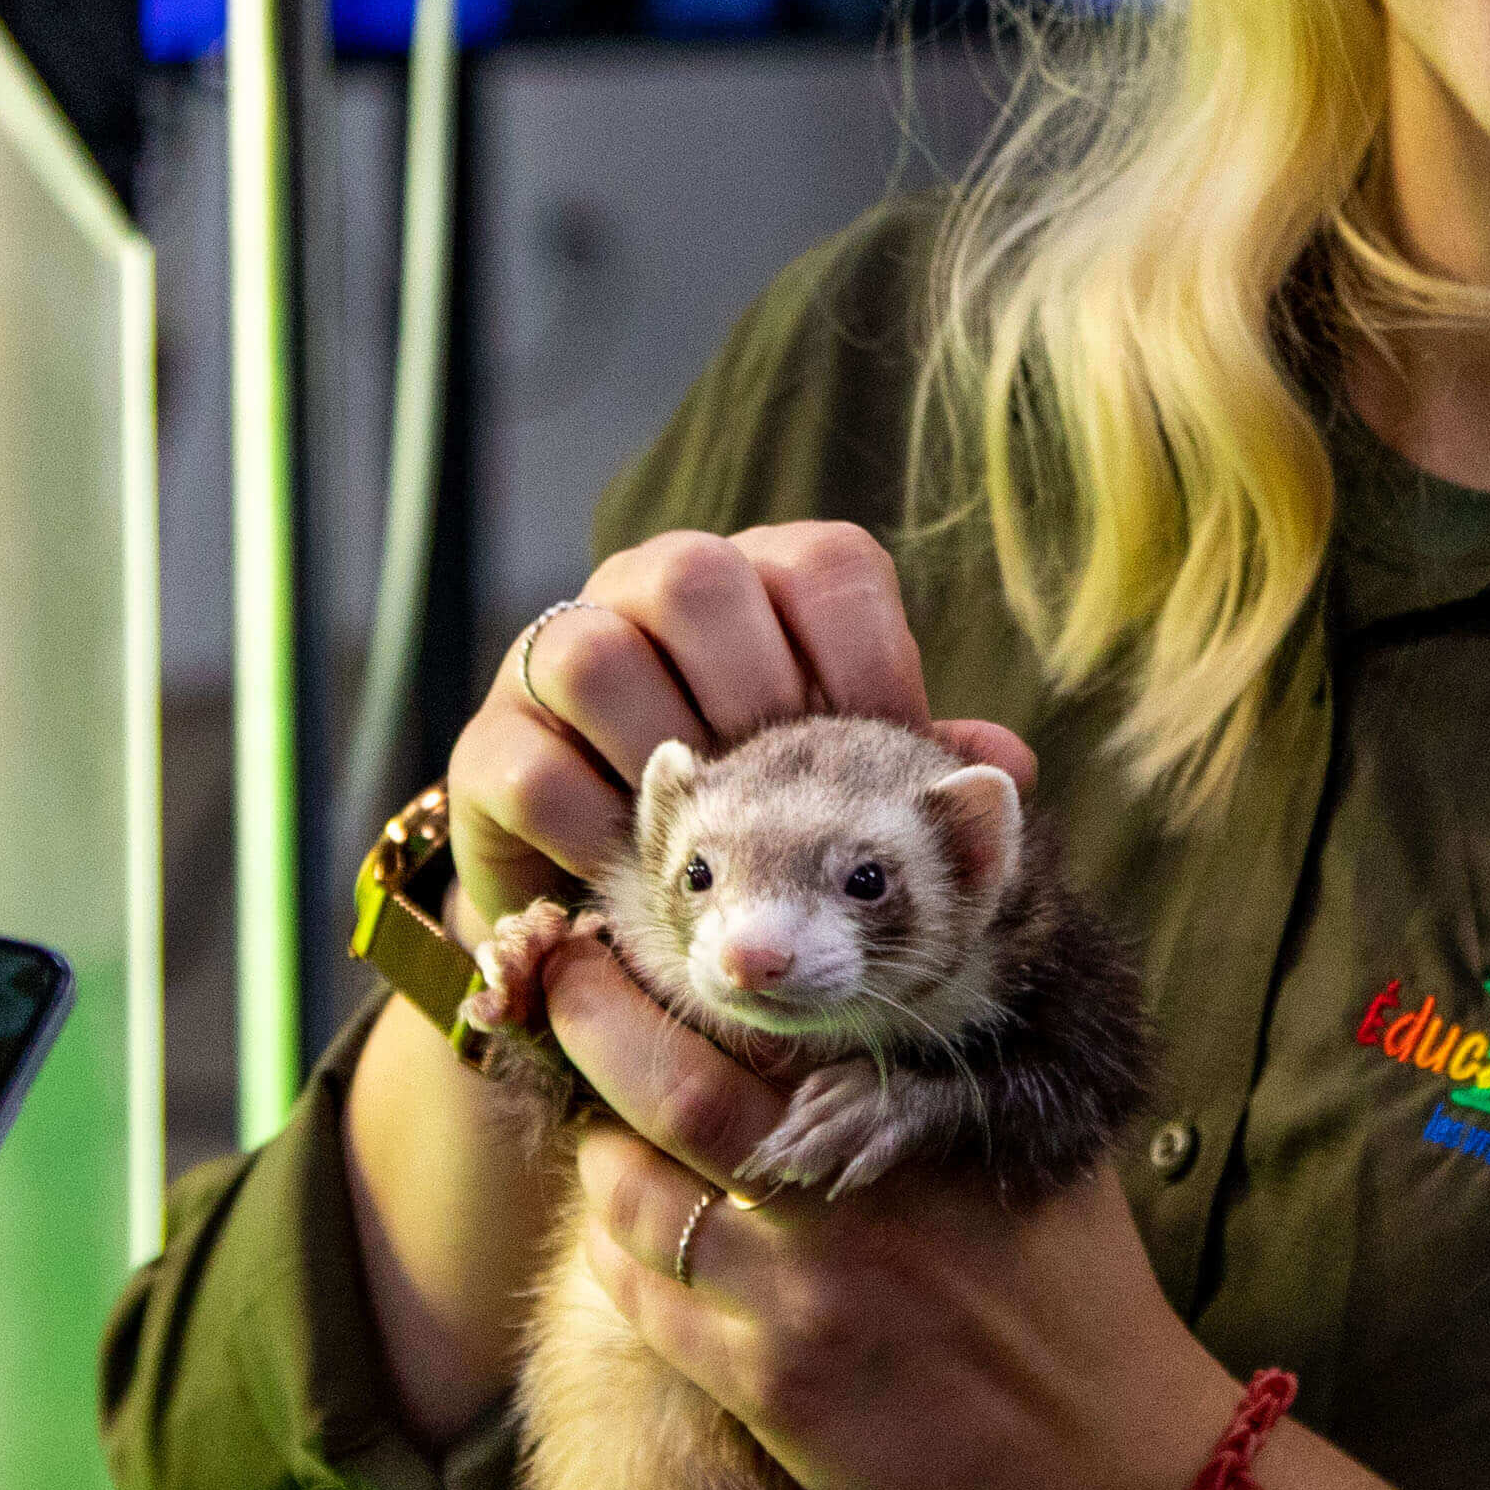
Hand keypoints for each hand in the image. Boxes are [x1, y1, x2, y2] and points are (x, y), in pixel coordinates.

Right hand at [450, 524, 1040, 923]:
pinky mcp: (488, 749)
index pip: (824, 566)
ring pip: (593, 652)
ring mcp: (554, 663)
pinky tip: (634, 873)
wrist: (617, 923)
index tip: (885, 749)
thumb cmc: (761, 840)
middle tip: (778, 785)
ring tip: (702, 835)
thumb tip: (1001, 771)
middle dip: (749, 693)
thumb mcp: (849, 807)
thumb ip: (916, 780)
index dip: (865, 657)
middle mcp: (651, 597)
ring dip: (658, 753)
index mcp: (761, 589)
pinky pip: (531, 768)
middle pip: (692, 577)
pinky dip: (592, 830)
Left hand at [546, 1037, 1235, 1489]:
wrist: (1103, 1468)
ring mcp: (801, 1301)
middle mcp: (850, 1203)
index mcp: (918, 1122)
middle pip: (669, 1091)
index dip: (662, 974)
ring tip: (603, 1129)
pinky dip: (616, 1250)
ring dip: (598, 1153)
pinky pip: (643, 1303)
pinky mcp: (769, 1390)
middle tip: (559, 987)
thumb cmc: (1069, 1292)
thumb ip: (928, 1071)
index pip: (757, 1019)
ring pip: (634, 1201)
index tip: (614, 941)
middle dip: (591, 1024)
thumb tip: (823, 988)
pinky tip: (630, 1231)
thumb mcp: (1025, 1148)